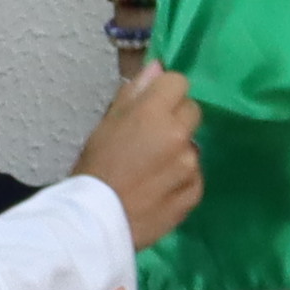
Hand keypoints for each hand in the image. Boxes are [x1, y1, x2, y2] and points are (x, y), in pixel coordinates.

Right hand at [75, 63, 204, 246]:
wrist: (94, 222)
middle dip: (176, 120)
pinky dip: (182, 181)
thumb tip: (157, 67)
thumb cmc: (93, 170)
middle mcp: (177, 134)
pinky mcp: (194, 193)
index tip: (153, 107)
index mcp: (152, 112)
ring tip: (151, 172)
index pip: (178, 82)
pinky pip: (195, 177)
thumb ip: (134, 94)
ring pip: (193, 146)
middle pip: (192, 111)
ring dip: (179, 153)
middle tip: (151, 141)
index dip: (165, 93)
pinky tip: (159, 191)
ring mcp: (189, 165)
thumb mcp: (105, 125)